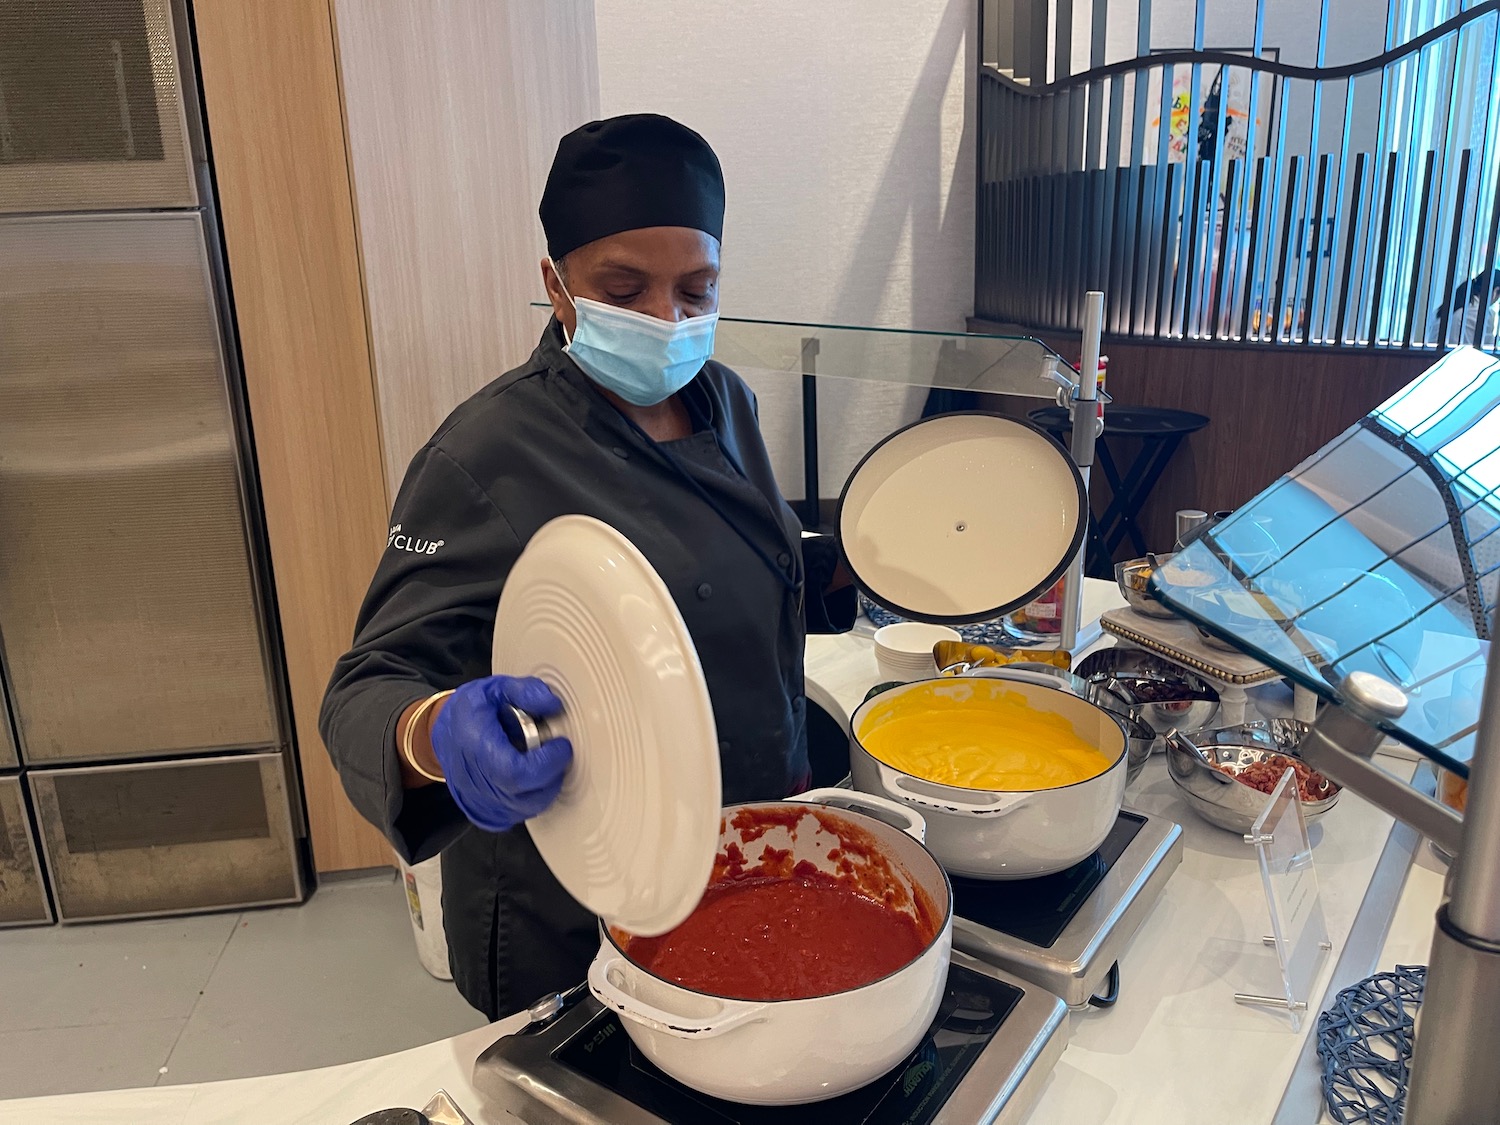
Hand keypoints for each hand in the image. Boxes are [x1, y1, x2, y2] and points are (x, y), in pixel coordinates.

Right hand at [429, 676, 572, 832]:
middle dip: (551, 776)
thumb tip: (552, 705)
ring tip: (546, 765)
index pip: (515, 771)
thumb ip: (526, 692)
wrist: (445, 732)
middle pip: (523, 795)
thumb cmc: (470, 711)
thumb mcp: (495, 688)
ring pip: (522, 810)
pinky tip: (533, 780)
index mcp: (475, 745)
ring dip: (545, 789)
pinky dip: (531, 800)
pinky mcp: (482, 810)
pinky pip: (514, 816)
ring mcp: (477, 798)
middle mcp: (473, 778)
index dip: (546, 763)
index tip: (561, 746)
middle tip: (557, 755)